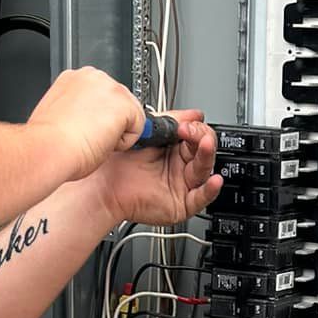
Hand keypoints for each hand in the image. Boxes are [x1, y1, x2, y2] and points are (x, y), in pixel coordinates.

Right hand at [27, 68, 145, 178]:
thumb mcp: (59, 115)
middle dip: (111, 121)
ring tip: (94, 140)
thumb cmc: (48, 141)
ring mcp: (110, 87)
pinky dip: (125, 141)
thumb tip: (87, 120)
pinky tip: (103, 143)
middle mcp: (92, 76)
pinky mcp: (124, 103)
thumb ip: (76, 109)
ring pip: (130, 113)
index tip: (89, 128)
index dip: (98, 115)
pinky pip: (139, 127)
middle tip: (92, 138)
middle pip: (119, 100)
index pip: (100, 94)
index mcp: (73, 78)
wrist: (48, 148)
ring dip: (117, 131)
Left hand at [90, 110, 221, 227]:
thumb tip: (194, 114)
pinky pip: (201, 198)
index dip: (196, 129)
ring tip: (205, 145)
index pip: (198, 136)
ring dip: (207, 156)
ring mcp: (182, 185)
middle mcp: (181, 167)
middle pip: (205, 151)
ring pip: (204, 171)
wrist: (103, 185)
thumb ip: (171, 121)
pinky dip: (210, 189)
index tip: (185, 124)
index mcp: (176, 150)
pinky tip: (213, 180)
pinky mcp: (181, 204)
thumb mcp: (149, 134)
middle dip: (202, 138)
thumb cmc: (119, 163)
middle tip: (191, 131)